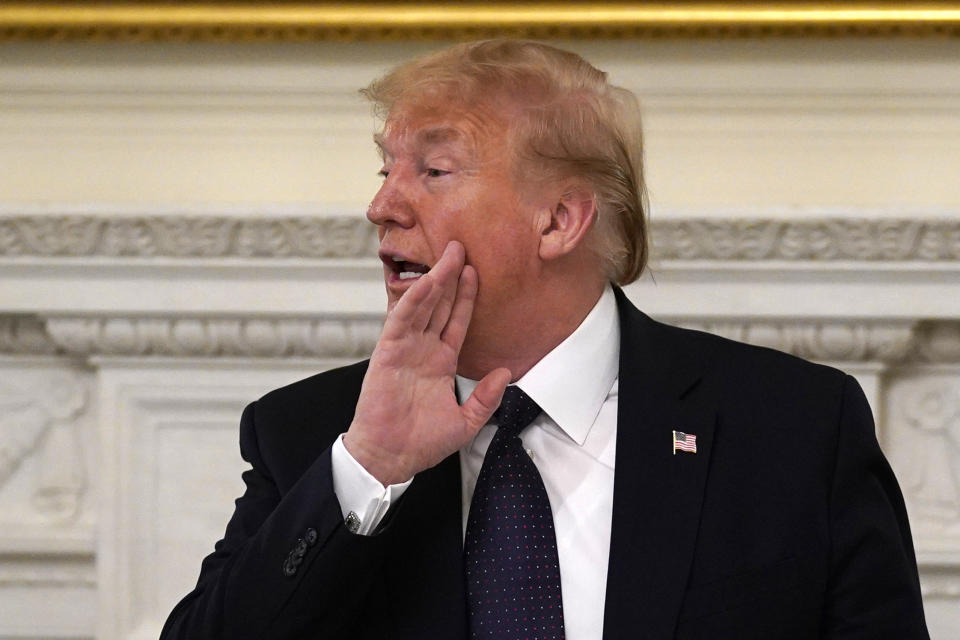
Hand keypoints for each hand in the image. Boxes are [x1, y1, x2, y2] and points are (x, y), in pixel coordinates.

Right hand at [343, 241, 511, 485]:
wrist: (390, 457)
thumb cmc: (421, 443)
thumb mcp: (466, 421)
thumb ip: (486, 397)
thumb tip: (506, 373)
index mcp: (441, 361)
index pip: (457, 321)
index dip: (466, 296)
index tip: (475, 272)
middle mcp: (423, 349)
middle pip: (440, 304)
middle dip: (451, 276)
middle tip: (461, 247)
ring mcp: (405, 348)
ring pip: (422, 305)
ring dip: (435, 280)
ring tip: (448, 254)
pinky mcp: (388, 353)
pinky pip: (401, 320)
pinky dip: (413, 300)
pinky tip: (426, 283)